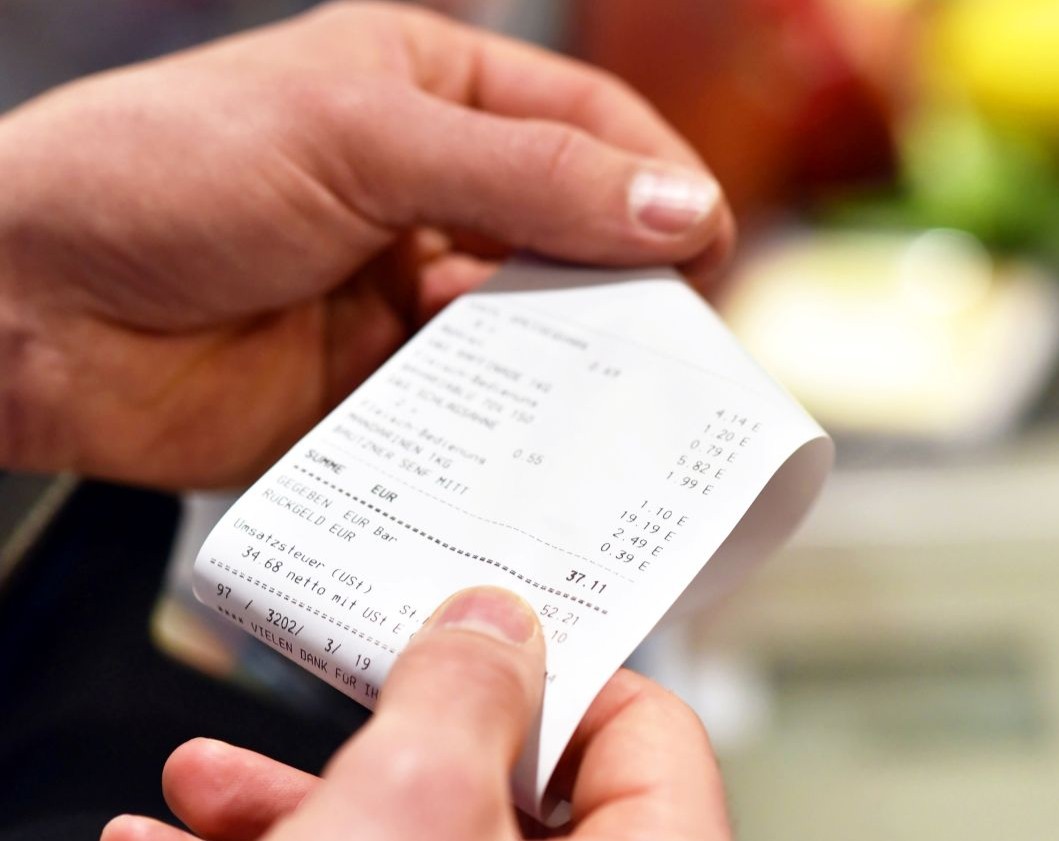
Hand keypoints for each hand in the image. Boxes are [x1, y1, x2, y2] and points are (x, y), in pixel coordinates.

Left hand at [0, 1, 733, 487]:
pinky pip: (477, 409)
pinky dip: (510, 426)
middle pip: (578, 232)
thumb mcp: (360, 135)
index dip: (659, 179)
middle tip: (676, 338)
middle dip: (627, 278)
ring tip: (606, 390)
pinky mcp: (379, 389)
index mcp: (429, 91)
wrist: (20, 310)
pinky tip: (525, 437)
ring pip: (536, 328)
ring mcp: (405, 294)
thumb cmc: (161, 174)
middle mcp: (429, 191)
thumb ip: (528, 175)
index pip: (588, 124)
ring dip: (572, 358)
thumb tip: (682, 204)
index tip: (706, 245)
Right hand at [101, 586, 731, 840]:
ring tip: (202, 781)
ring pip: (413, 839)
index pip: (652, 728)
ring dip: (295, 800)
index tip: (474, 636)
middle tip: (321, 693)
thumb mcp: (411, 805)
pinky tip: (179, 835)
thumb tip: (489, 618)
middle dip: (377, 731)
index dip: (558, 667)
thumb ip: (461, 692)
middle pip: (508, 786)